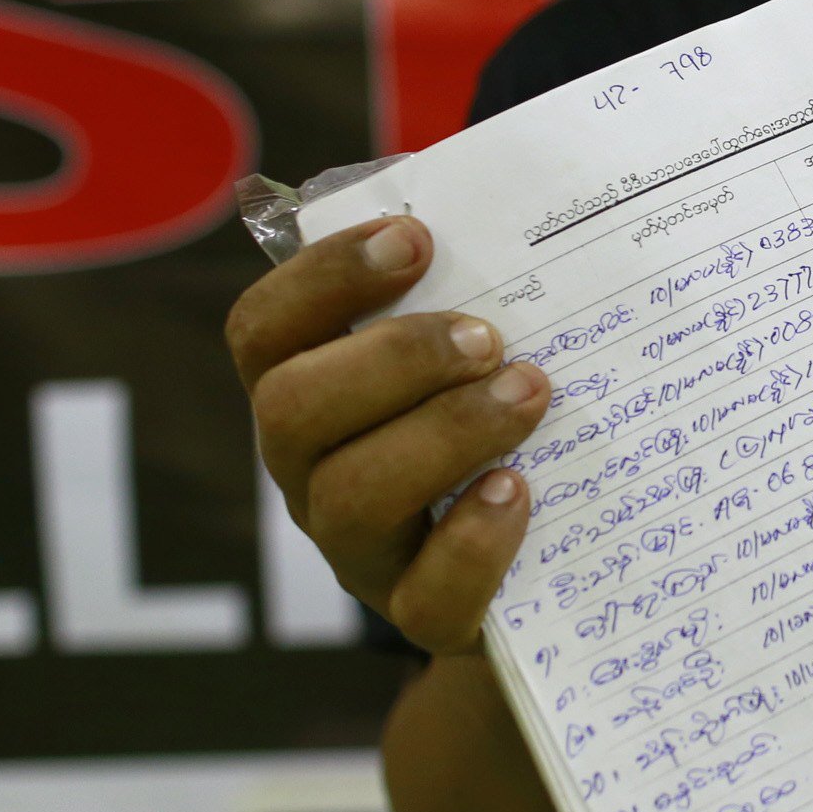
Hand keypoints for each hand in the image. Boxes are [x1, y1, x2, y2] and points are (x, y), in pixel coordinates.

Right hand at [224, 215, 551, 652]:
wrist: (549, 577)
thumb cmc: (506, 427)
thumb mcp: (480, 354)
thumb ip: (476, 288)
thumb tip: (536, 195)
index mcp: (310, 392)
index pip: (263, 331)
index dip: (323, 277)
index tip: (415, 237)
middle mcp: (312, 472)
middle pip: (289, 410)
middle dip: (392, 358)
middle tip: (488, 335)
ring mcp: (361, 552)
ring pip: (350, 496)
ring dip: (444, 431)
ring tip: (530, 390)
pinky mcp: (423, 617)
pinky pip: (425, 596)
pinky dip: (475, 539)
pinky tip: (522, 489)